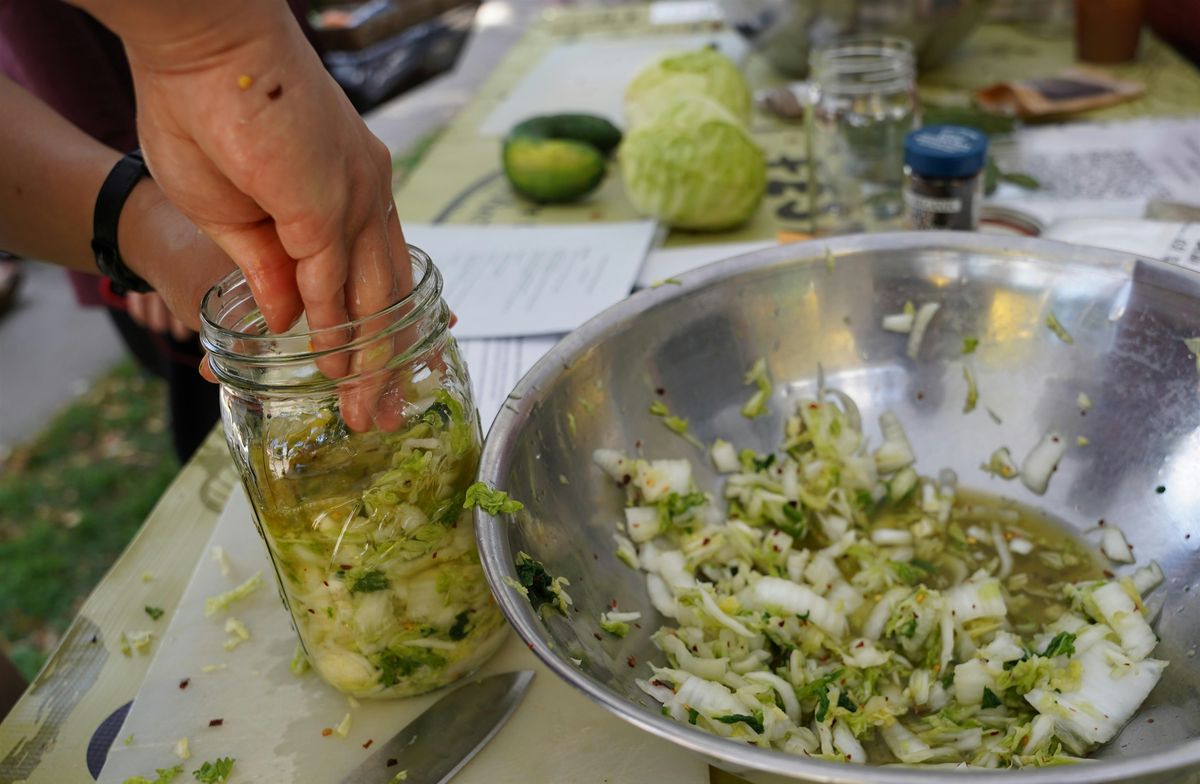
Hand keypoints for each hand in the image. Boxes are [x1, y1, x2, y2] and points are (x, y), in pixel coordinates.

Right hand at [103, 1, 409, 427]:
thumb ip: (267, 267)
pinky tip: (335, 369)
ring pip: (373, 298)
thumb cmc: (206, 110)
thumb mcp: (232, 211)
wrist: (197, 49)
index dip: (386, 325)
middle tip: (387, 412)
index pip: (382, 269)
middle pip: (389, 293)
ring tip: (366, 413)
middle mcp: (369, 194)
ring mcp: (355, 198)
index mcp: (355, 188)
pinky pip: (333, 284)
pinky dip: (336, 331)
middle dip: (388, 359)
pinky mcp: (325, 205)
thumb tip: (289, 322)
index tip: (393, 371)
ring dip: (368, 361)